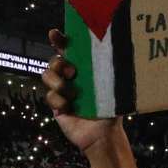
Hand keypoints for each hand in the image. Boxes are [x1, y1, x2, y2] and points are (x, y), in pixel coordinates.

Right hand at [41, 29, 123, 148]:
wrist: (103, 134)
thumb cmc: (111, 108)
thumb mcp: (113, 86)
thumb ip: (111, 70)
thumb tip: (120, 49)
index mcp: (85, 67)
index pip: (68, 48)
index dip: (59, 39)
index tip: (54, 34)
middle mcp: (71, 76)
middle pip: (54, 61)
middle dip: (58, 63)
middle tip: (72, 72)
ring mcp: (61, 90)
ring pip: (47, 76)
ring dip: (58, 83)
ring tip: (71, 94)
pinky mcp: (55, 104)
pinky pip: (49, 96)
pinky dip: (59, 101)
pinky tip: (69, 108)